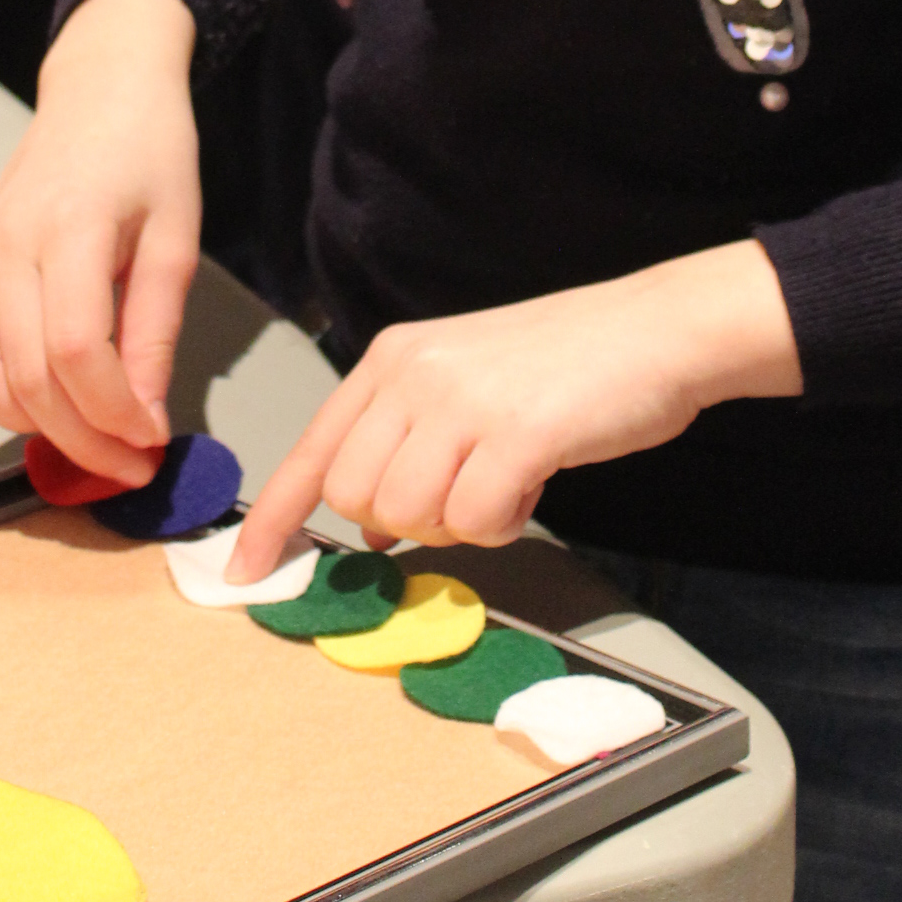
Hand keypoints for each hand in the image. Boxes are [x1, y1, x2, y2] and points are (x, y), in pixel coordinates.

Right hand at [0, 0, 200, 483]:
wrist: (104, 90)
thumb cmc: (148, 151)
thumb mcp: (178, 236)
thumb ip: (156, 329)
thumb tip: (143, 414)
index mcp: (69, 228)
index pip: (74, 353)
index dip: (111, 415)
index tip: (149, 442)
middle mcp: (5, 241)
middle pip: (23, 373)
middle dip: (79, 438)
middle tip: (126, 460)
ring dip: (20, 417)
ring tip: (78, 428)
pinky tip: (12, 378)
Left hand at [226, 241, 803, 578]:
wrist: (655, 329)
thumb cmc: (566, 365)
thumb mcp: (464, 386)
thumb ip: (409, 445)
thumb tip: (372, 528)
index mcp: (393, 358)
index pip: (313, 449)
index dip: (273, 517)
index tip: (246, 572)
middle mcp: (415, 373)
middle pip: (356, 498)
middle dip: (404, 522)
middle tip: (464, 495)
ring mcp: (462, 400)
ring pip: (408, 517)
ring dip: (459, 525)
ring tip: (505, 481)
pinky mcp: (516, 432)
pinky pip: (473, 523)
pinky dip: (503, 525)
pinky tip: (532, 484)